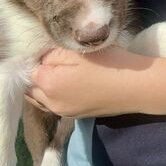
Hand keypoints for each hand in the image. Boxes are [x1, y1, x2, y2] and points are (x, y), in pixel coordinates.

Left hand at [25, 46, 143, 116]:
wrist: (136, 87)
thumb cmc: (108, 64)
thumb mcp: (77, 51)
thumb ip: (51, 54)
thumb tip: (38, 59)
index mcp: (48, 84)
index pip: (29, 69)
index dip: (36, 58)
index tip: (47, 50)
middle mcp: (51, 103)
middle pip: (31, 87)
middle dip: (35, 75)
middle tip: (49, 60)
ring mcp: (63, 112)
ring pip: (40, 100)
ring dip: (41, 87)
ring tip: (53, 73)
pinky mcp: (75, 116)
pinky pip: (53, 106)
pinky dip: (52, 96)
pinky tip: (63, 86)